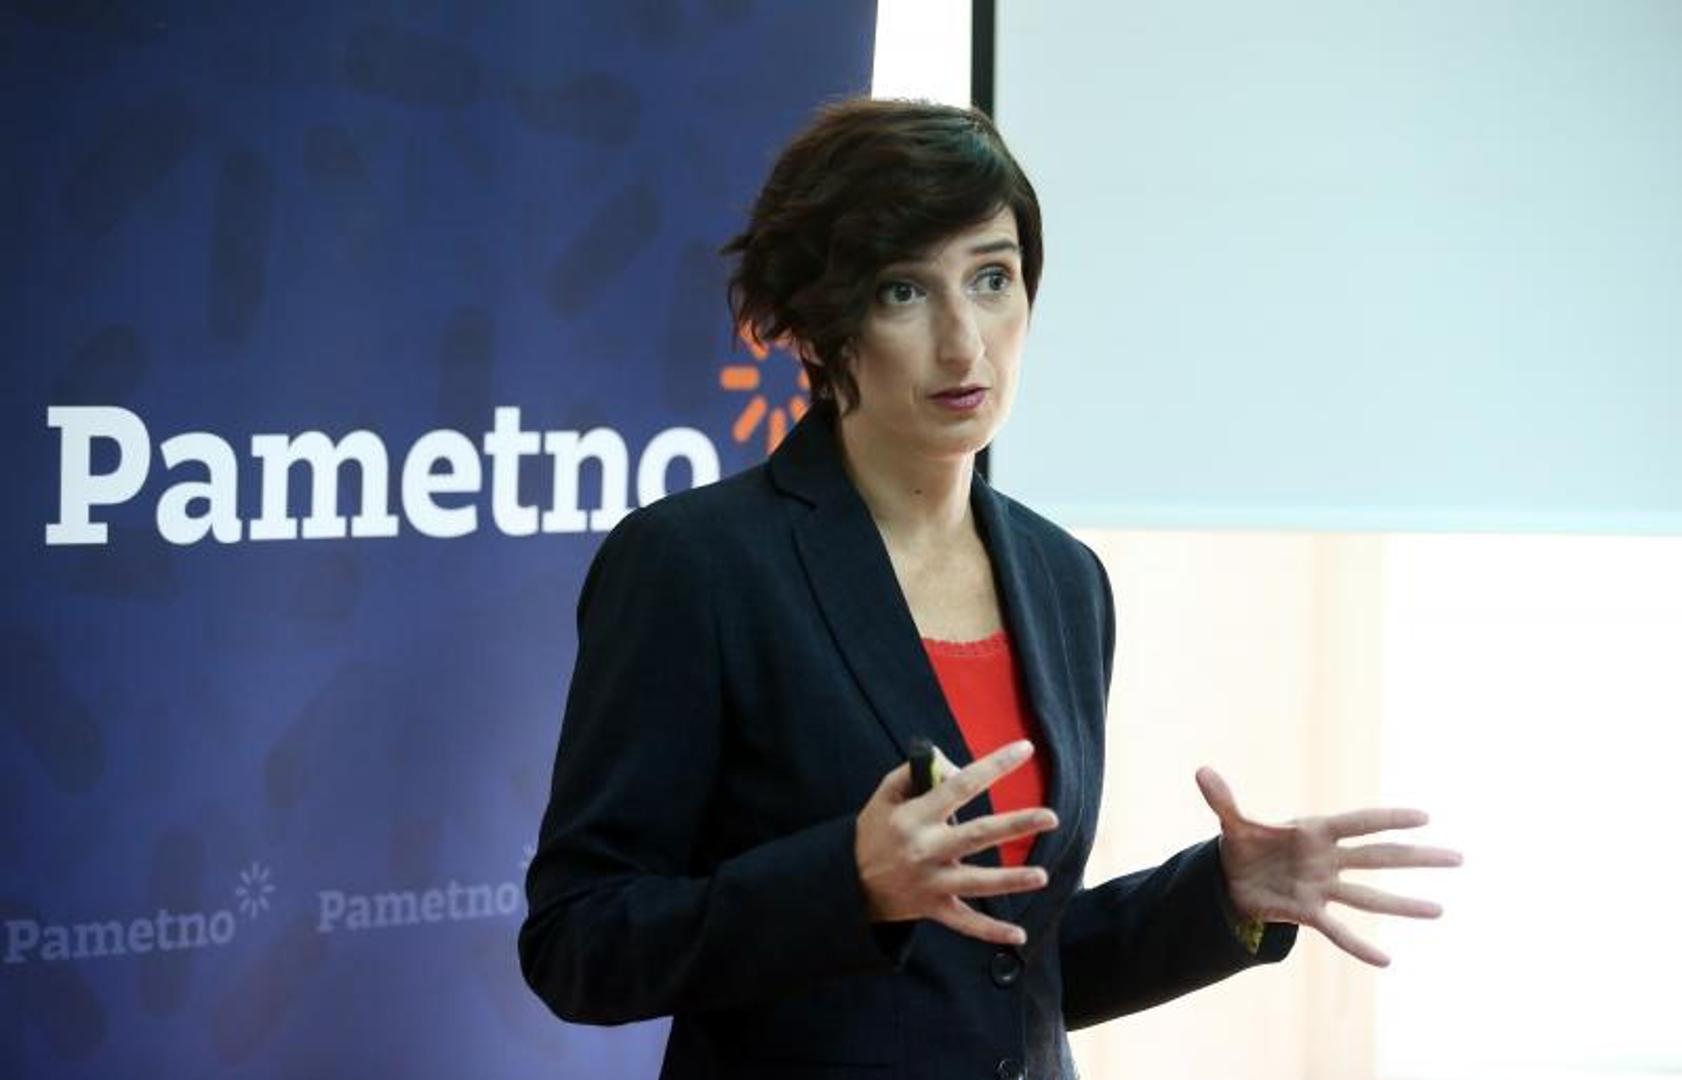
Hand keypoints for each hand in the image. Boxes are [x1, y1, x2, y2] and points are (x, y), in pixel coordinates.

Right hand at [854, 740, 1058, 945]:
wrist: (848, 883)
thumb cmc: (873, 832)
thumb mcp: (885, 795)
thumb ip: (916, 773)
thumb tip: (955, 764)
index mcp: (916, 817)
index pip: (961, 785)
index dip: (994, 766)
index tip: (1024, 749)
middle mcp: (927, 849)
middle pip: (977, 835)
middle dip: (1016, 825)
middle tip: (1051, 816)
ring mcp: (932, 883)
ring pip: (977, 883)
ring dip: (1010, 879)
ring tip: (1042, 876)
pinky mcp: (934, 910)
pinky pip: (966, 924)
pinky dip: (991, 932)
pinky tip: (1019, 935)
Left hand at [1196, 766, 1461, 966]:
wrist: (1233, 876)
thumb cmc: (1244, 843)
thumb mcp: (1232, 823)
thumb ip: (1223, 800)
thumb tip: (1201, 771)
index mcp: (1314, 831)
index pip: (1358, 822)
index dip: (1388, 819)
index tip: (1424, 817)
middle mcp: (1327, 860)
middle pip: (1378, 858)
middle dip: (1416, 857)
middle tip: (1458, 857)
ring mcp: (1322, 888)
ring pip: (1369, 897)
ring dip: (1403, 905)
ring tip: (1440, 910)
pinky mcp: (1309, 913)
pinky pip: (1339, 932)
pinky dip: (1359, 947)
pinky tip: (1385, 962)